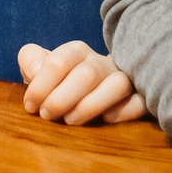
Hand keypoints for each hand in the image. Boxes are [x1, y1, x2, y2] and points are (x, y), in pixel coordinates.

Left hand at [17, 40, 147, 124]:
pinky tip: (105, 119)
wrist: (89, 92)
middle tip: (46, 115)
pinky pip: (140, 101)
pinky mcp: (140, 97)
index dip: (41, 84)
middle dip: (62, 98)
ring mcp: (125, 78)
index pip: (60, 61)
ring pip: (118, 84)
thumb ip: (31, 60)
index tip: (30, 105)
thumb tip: (35, 69)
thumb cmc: (60, 82)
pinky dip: (124, 111)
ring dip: (91, 105)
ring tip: (70, 120)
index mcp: (78, 52)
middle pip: (87, 74)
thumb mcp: (40, 67)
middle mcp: (102, 62)